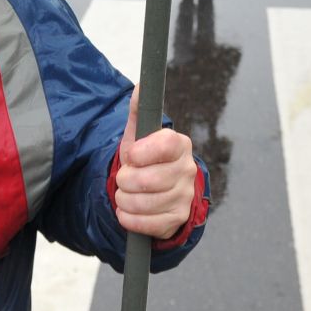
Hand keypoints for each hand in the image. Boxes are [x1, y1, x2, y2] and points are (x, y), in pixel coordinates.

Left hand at [113, 86, 196, 239]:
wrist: (153, 192)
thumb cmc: (145, 160)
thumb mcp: (139, 136)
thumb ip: (139, 111)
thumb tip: (141, 87)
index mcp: (179, 145)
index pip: (165, 145)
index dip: (142, 153)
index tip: (130, 156)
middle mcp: (187, 170)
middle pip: (149, 179)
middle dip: (125, 181)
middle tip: (123, 179)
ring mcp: (184, 196)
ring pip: (145, 203)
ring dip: (124, 200)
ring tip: (124, 194)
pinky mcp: (177, 219)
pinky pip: (147, 224)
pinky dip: (129, 219)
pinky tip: (127, 211)